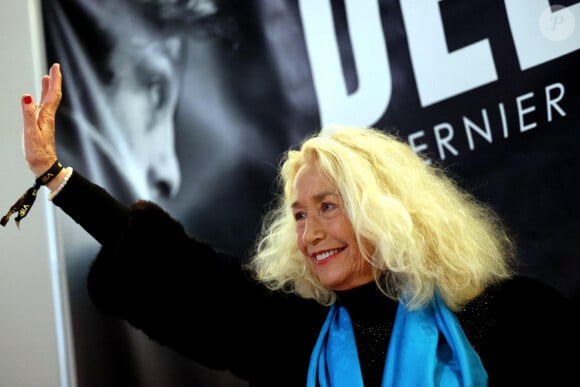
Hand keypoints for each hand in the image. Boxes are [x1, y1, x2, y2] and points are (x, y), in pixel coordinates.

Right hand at [21, 63, 61, 177]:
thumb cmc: (37, 152)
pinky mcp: (42, 127)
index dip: (55, 80)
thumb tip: (26, 96)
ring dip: (48, 88)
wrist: (44, 166)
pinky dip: (42, 100)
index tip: (56, 67)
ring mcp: (45, 122)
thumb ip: (28, 114)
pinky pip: (43, 108)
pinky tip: (38, 100)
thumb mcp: (30, 132)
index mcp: (46, 116)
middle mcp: (48, 117)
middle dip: (53, 81)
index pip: (52, 94)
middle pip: (52, 95)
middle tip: (54, 68)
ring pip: (48, 101)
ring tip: (46, 78)